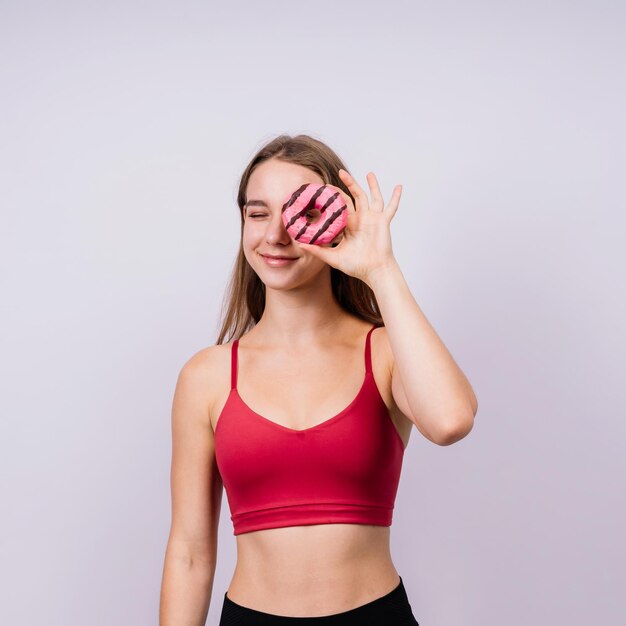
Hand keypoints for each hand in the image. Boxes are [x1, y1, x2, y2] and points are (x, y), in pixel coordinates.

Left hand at [294, 169, 401, 283]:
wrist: (373, 271)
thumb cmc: (356, 266)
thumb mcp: (333, 257)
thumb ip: (317, 250)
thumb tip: (300, 245)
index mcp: (349, 225)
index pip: (340, 206)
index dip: (333, 198)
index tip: (324, 189)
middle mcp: (361, 219)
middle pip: (354, 197)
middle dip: (348, 184)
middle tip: (340, 173)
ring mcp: (373, 219)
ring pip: (372, 197)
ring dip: (371, 185)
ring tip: (369, 173)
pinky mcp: (383, 222)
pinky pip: (391, 207)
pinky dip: (395, 198)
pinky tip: (398, 186)